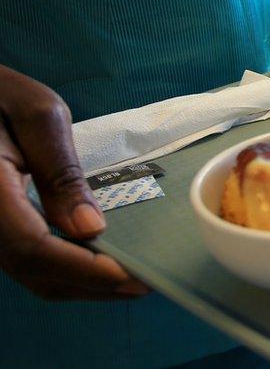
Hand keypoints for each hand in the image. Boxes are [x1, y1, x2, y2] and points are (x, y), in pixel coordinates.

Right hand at [0, 65, 148, 299]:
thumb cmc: (1, 94)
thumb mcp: (38, 116)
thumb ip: (61, 173)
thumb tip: (90, 229)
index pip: (33, 249)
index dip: (84, 269)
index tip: (133, 276)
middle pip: (31, 270)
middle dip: (89, 284)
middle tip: (144, 283)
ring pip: (25, 272)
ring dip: (77, 282)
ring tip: (129, 278)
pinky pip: (22, 257)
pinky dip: (61, 267)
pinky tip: (97, 260)